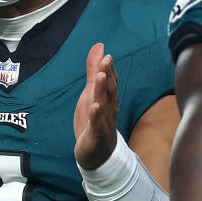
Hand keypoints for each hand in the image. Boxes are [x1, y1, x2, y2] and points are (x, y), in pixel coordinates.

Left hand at [74, 42, 119, 169]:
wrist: (96, 154)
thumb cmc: (94, 119)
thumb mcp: (91, 92)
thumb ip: (93, 70)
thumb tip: (99, 46)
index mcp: (108, 98)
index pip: (110, 81)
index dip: (109, 69)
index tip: (107, 56)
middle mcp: (109, 108)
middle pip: (110, 90)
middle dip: (108, 75)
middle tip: (106, 60)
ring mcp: (104, 122)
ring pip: (105, 105)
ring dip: (103, 91)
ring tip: (100, 77)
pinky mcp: (96, 135)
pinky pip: (98, 125)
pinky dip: (97, 116)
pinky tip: (95, 107)